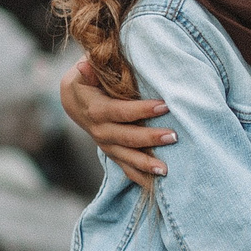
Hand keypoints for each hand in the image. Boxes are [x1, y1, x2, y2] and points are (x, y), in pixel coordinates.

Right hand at [61, 56, 175, 182]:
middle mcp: (99, 130)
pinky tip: (157, 186)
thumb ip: (93, 67)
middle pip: (126, 137)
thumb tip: (87, 65)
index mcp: (95, 109)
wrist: (75, 100)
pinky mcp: (113, 153)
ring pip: (126, 157)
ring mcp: (106, 145)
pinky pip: (126, 168)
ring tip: (167, 170)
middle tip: (174, 136)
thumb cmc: (90, 78)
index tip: (165, 105)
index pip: (119, 111)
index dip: (141, 110)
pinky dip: (140, 178)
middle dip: (150, 138)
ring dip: (146, 164)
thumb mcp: (89, 69)